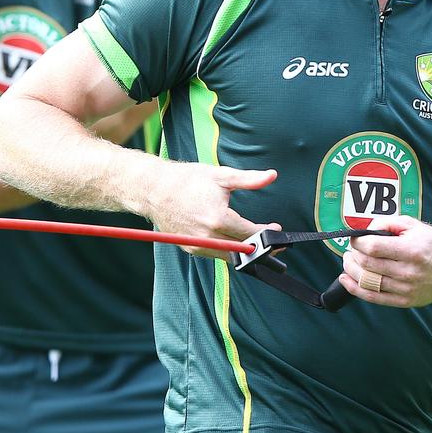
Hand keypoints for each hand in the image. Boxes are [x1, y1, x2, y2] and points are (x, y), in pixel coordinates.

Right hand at [148, 162, 279, 257]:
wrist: (155, 189)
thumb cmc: (188, 179)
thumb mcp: (221, 176)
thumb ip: (250, 179)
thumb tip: (272, 175)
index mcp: (219, 218)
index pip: (251, 234)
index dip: (267, 233)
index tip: (276, 229)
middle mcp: (208, 236)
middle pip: (243, 251)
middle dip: (261, 248)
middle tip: (272, 242)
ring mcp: (197, 245)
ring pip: (228, 257)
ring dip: (243, 251)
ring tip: (256, 242)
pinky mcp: (189, 248)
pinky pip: (214, 254)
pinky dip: (226, 250)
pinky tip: (233, 241)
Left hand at [339, 215, 431, 307]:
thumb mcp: (413, 225)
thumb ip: (387, 223)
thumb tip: (365, 229)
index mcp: (411, 250)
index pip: (373, 247)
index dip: (357, 242)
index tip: (354, 238)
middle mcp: (409, 272)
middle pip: (367, 265)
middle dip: (352, 255)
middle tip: (351, 249)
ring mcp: (406, 289)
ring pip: (367, 282)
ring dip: (351, 270)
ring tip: (348, 261)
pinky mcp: (405, 301)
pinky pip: (374, 297)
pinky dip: (355, 289)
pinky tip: (346, 279)